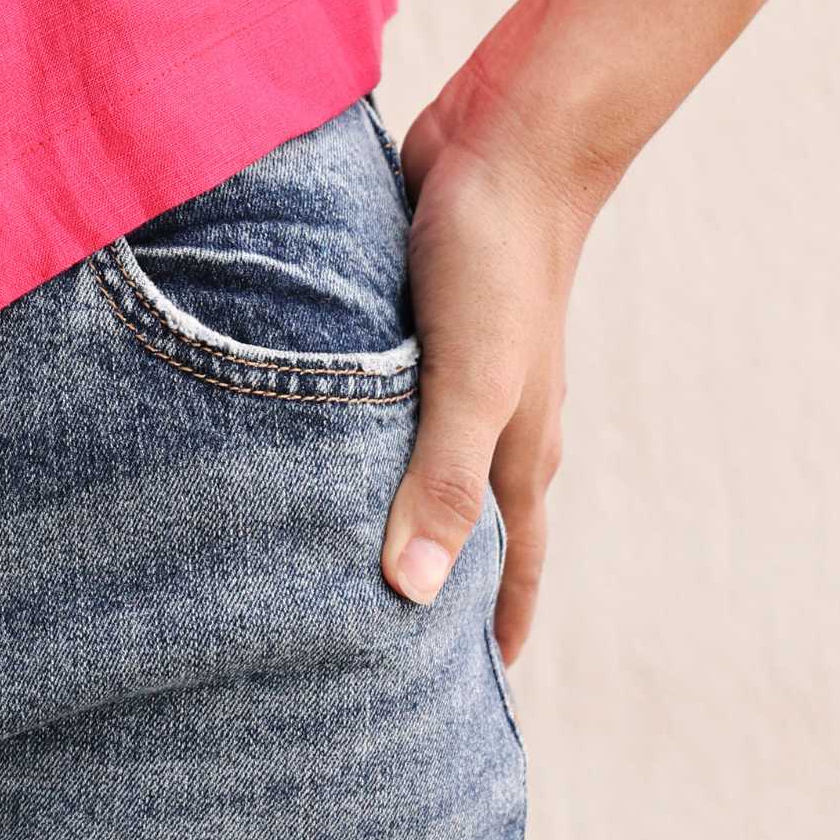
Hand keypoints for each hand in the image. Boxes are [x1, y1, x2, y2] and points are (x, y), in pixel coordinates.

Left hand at [378, 91, 607, 660]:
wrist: (507, 140)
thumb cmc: (495, 261)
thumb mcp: (470, 379)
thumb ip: (441, 479)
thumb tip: (412, 595)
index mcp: (518, 447)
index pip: (511, 564)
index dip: (495, 629)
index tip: (479, 699)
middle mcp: (495, 419)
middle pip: (474, 524)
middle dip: (446, 586)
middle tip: (398, 647)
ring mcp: (460, 371)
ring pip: (429, 463)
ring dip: (402, 509)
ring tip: (349, 558)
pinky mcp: (420, 324)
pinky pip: (392, 404)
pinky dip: (368, 438)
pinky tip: (321, 441)